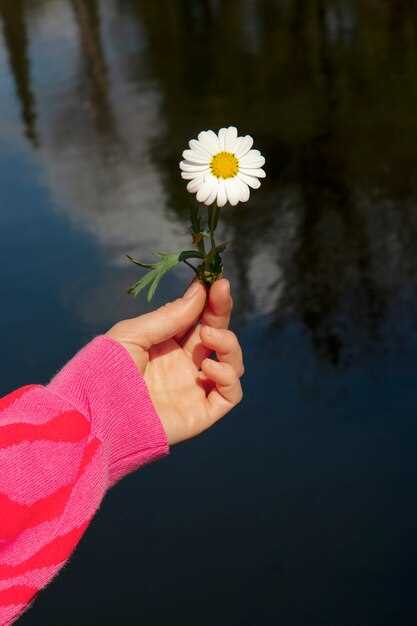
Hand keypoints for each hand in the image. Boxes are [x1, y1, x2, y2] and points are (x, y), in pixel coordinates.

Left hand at [106, 279, 243, 444]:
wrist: (95, 415)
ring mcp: (194, 388)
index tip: (216, 281)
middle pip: (218, 335)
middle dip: (222, 312)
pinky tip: (207, 366)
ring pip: (232, 362)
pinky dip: (228, 376)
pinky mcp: (202, 412)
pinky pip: (230, 394)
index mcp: (166, 344)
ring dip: (229, 343)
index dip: (210, 300)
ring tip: (208, 336)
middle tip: (221, 293)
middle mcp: (184, 365)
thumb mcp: (134, 333)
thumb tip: (201, 291)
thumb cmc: (105, 370)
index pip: (198, 319)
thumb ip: (170, 316)